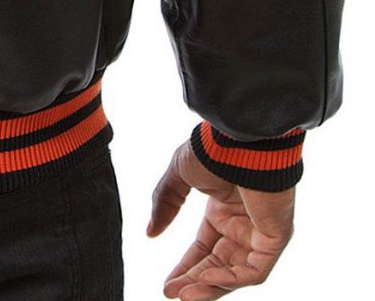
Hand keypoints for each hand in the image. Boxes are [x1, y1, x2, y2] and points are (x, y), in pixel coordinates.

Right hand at [147, 138, 294, 299]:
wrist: (239, 141)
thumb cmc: (212, 151)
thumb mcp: (178, 177)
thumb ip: (164, 204)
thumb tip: (150, 233)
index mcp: (222, 210)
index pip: (204, 248)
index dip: (186, 267)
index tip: (168, 285)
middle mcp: (242, 225)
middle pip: (218, 264)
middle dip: (195, 281)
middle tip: (172, 294)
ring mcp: (260, 233)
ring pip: (236, 272)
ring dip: (210, 286)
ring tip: (185, 296)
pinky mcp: (275, 237)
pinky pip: (255, 270)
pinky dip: (231, 279)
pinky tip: (206, 280)